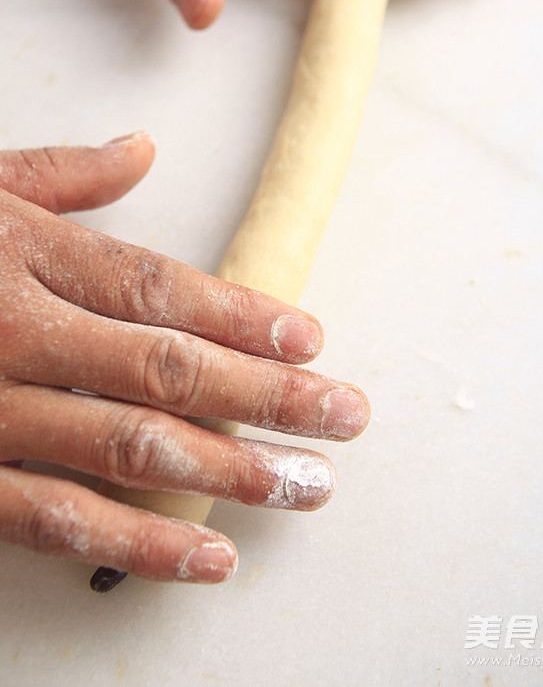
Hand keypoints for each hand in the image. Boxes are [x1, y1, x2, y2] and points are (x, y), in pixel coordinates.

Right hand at [0, 134, 368, 582]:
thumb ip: (61, 174)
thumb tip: (142, 147)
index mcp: (22, 252)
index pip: (156, 286)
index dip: (240, 314)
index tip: (311, 340)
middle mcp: (13, 330)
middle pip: (166, 366)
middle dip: (268, 396)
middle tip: (347, 417)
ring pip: (127, 447)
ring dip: (230, 473)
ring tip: (309, 488)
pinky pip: (55, 519)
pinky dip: (138, 544)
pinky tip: (212, 558)